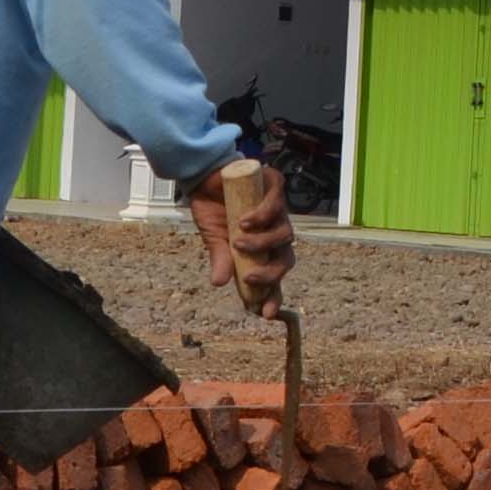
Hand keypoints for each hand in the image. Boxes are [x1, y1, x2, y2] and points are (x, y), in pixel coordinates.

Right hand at [189, 156, 295, 313]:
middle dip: (271, 274)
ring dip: (262, 243)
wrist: (204, 176)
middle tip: (249, 277)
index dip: (274, 294)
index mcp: (263, 247)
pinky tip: (245, 221)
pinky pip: (277, 204)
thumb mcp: (213, 238)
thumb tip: (218, 283)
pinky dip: (262, 216)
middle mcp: (275, 230)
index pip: (275, 274)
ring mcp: (279, 209)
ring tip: (237, 241)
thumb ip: (221, 258)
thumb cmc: (212, 208)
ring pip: (285, 234)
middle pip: (287, 259)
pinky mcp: (275, 185)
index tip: (265, 313)